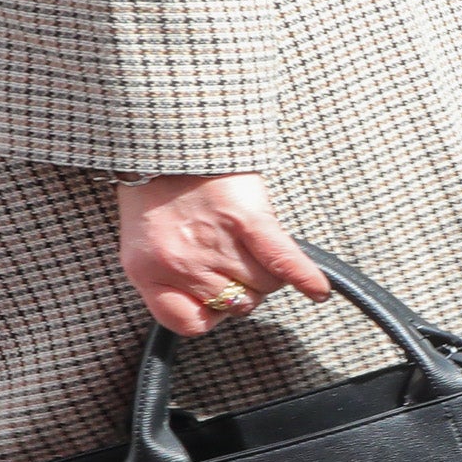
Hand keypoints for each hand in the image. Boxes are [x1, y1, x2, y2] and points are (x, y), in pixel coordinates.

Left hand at [118, 171, 330, 335]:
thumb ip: (168, 275)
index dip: (207, 313)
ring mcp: (215, 244)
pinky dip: (305, 277)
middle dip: (242, 286)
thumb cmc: (154, 189)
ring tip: (256, 246)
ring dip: (268, 271)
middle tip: (234, 258)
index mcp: (148, 271)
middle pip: (237, 303)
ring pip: (264, 285)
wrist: (163, 138)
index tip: (211, 299)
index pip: (189, 322)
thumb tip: (211, 299)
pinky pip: (283, 261)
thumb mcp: (143, 242)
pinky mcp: (249, 220)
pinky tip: (318, 291)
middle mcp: (180, 264)